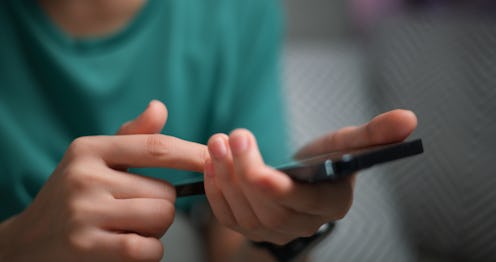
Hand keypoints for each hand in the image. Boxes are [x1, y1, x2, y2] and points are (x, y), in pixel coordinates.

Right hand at [1, 101, 207, 260]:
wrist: (30, 239)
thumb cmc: (75, 194)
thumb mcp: (96, 159)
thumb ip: (132, 136)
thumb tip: (159, 107)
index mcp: (90, 149)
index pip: (156, 148)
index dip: (192, 154)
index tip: (215, 159)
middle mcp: (85, 176)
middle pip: (165, 193)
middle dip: (162, 205)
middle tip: (134, 210)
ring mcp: (83, 212)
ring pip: (160, 218)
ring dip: (156, 229)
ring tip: (128, 227)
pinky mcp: (85, 247)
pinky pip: (147, 249)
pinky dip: (149, 251)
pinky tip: (128, 247)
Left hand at [203, 109, 416, 244]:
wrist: (304, 177)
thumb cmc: (328, 159)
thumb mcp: (350, 142)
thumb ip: (375, 133)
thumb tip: (409, 118)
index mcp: (330, 205)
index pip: (303, 204)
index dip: (279, 190)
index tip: (256, 168)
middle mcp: (302, 225)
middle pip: (268, 210)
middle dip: (244, 174)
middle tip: (230, 136)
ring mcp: (274, 231)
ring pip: (245, 214)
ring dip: (225, 177)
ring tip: (217, 142)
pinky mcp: (250, 227)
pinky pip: (228, 216)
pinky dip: (214, 190)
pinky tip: (210, 162)